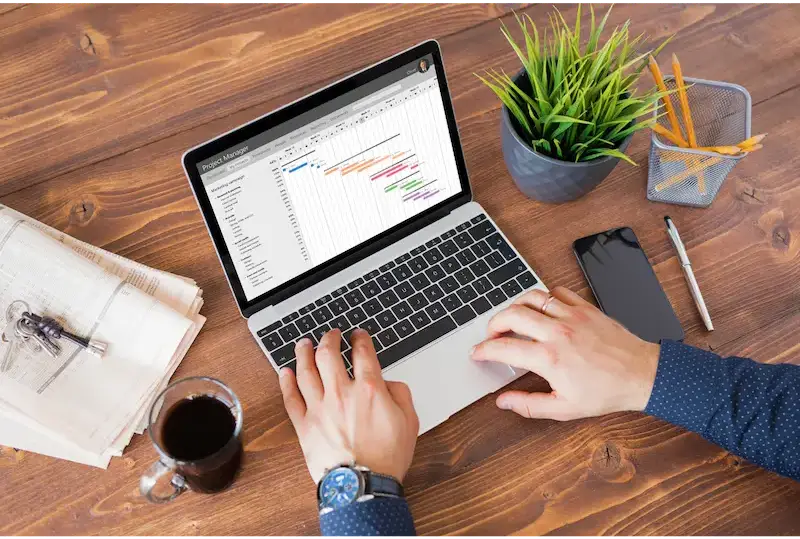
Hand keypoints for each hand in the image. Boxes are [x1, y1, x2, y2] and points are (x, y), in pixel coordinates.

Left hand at [278, 328, 418, 482]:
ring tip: (304, 344)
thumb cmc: (386, 458)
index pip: (362, 352)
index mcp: (368, 389)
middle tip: (331, 334)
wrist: (363, 485)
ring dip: (304, 353)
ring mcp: (319, 408)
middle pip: (328, 354)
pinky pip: (290, 398)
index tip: (358, 335)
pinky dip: (286, 382)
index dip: (360, 339)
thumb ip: (400, 394)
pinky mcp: (304, 425)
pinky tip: (285, 372)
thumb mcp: (409, 421)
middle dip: (329, 339)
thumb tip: (388, 384)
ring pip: (305, 371)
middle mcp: (341, 393)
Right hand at [471, 287, 659, 420]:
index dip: (484, 350)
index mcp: (549, 358)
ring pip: (531, 297)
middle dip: (493, 323)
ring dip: (515, 306)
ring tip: (512, 318)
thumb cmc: (606, 392)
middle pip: (511, 314)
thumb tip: (504, 402)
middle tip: (491, 334)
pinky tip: (541, 310)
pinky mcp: (584, 307)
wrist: (641, 375)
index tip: (477, 353)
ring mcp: (571, 316)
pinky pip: (556, 292)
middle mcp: (557, 332)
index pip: (503, 348)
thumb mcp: (564, 408)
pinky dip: (543, 298)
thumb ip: (529, 405)